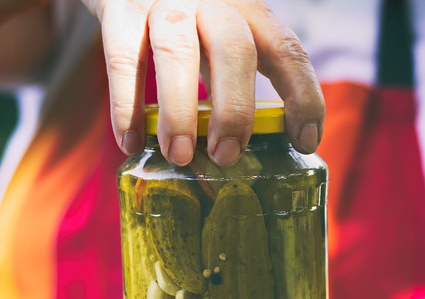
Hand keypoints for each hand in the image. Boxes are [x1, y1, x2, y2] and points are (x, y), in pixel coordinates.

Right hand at [81, 0, 324, 166]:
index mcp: (248, 10)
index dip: (302, 96)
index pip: (287, 49)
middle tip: (225, 156)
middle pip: (234, 51)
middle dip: (234, 111)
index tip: (305, 141)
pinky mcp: (120, 8)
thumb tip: (241, 149)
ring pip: (177, 53)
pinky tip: (132, 142)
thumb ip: (232, 76)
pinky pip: (123, 59)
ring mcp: (165, 2)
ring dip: (180, 112)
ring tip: (179, 156)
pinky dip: (127, 107)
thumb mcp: (220, 34)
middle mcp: (212, 1)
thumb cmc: (184, 18)